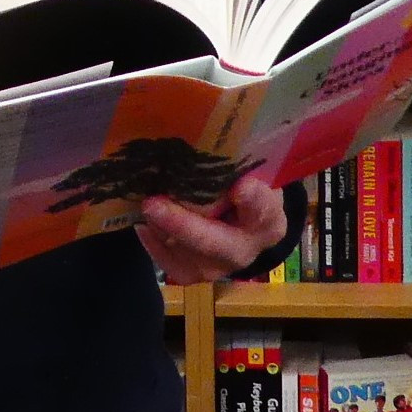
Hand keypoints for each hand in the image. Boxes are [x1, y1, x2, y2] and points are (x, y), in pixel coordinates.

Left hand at [136, 176, 287, 284]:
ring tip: (146, 207)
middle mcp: (247, 249)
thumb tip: (201, 138)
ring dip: (163, 232)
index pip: (263, 209)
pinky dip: (155, 247)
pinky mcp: (198, 273)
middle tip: (153, 204)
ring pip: (190, 259)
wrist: (246, 221)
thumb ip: (233, 163)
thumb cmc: (245, 187)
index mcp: (267, 218)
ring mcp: (221, 266)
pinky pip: (174, 267)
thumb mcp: (249, 171)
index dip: (252, 200)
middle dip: (183, 226)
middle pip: (217, 243)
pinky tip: (143, 226)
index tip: (241, 187)